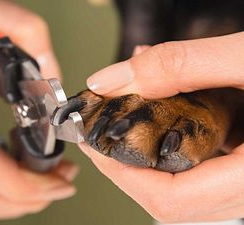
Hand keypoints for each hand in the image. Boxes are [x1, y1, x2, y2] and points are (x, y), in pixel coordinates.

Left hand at [80, 32, 243, 222]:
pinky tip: (168, 113)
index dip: (123, 176)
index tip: (93, 145)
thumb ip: (180, 65)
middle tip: (102, 135)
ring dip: (148, 155)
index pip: (173, 201)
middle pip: (172, 199)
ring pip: (187, 187)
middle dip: (127, 168)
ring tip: (129, 120)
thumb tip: (113, 79)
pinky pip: (205, 169)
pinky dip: (176, 144)